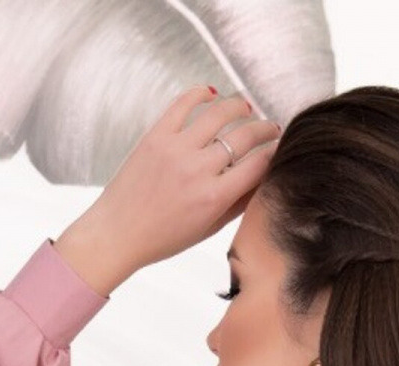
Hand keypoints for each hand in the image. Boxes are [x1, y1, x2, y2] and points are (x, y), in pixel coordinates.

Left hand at [53, 84, 281, 292]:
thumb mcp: (207, 229)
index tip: (280, 149)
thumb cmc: (163, 238)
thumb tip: (262, 180)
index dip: (275, 154)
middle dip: (265, 129)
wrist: (118, 234)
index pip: (259, 165)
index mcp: (214, 198)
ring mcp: (176, 149)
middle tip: (272, 128)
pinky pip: (184, 103)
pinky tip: (213, 95)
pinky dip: (202, 93)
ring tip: (247, 108)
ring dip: (240, 106)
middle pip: (245, 136)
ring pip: (220, 113)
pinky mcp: (156, 135)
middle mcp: (198, 170)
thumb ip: (237, 204)